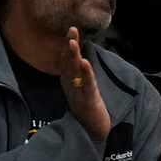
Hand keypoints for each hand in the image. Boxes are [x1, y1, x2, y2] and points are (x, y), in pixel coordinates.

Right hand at [62, 29, 113, 144]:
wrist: (92, 130)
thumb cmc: (86, 108)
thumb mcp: (81, 88)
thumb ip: (77, 74)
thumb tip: (78, 58)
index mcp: (71, 80)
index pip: (69, 59)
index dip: (70, 45)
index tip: (72, 29)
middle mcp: (72, 84)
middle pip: (70, 62)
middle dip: (70, 45)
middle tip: (72, 29)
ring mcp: (78, 91)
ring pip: (75, 72)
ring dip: (73, 57)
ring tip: (73, 42)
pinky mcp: (87, 100)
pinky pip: (86, 84)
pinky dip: (85, 74)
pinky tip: (84, 63)